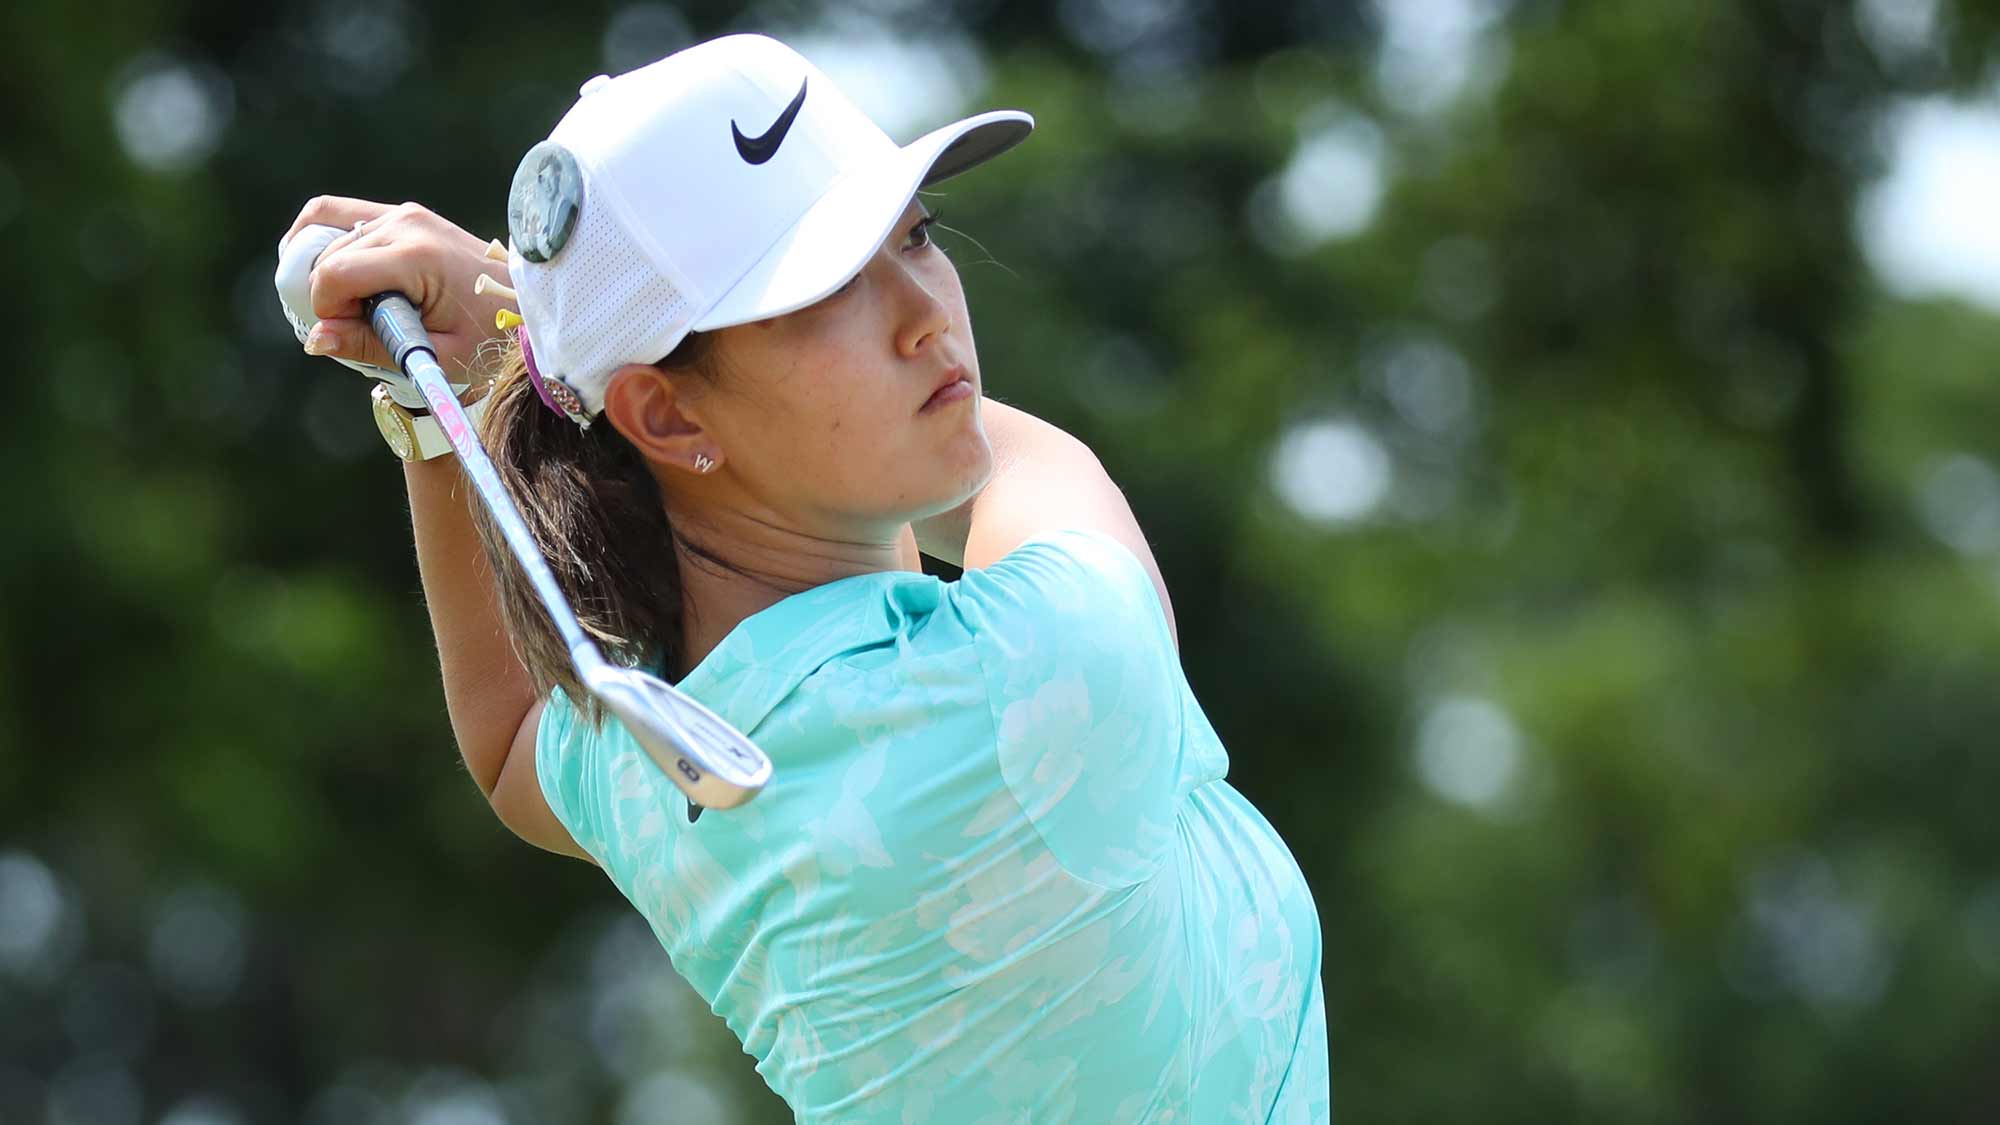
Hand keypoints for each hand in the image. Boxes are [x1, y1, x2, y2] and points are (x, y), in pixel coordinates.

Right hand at [281, 196, 513, 377]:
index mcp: (417, 256)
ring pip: (325, 232)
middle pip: (327, 256)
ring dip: (325, 272)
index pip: (334, 275)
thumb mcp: (438, 354)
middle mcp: (406, 223)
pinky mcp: (402, 213)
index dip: (330, 312)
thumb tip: (315, 338)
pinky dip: (320, 239)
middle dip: (331, 297)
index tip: (357, 335)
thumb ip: (372, 346)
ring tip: (352, 305)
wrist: (527, 303)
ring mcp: (403, 212)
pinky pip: (337, 213)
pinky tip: (315, 267)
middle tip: (366, 327)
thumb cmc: (491, 334)